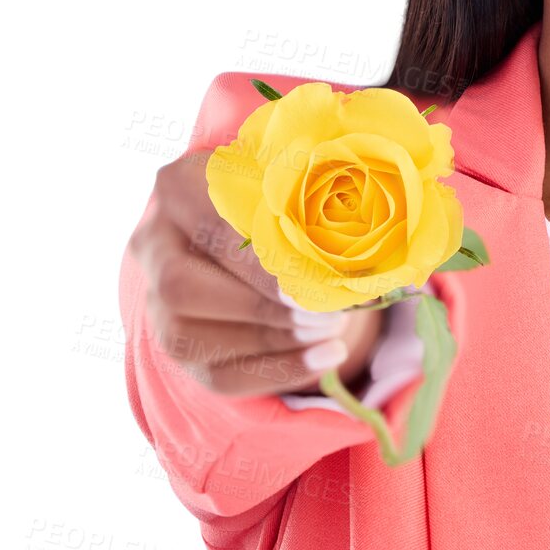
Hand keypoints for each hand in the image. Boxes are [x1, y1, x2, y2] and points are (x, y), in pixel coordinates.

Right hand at [129, 148, 383, 397]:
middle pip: (183, 287)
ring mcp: (156, 299)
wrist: (259, 227)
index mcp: (179, 185)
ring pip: (191, 335)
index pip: (207, 226)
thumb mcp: (300, 174)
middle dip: (261, 306)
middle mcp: (153, 242)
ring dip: (271, 342)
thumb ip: (326, 185)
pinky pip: (215, 374)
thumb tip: (396, 216)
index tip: (313, 277)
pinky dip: (275, 372)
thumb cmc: (289, 192)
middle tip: (326, 313)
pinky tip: (325, 359)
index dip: (256, 260)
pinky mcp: (176, 345)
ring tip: (334, 334)